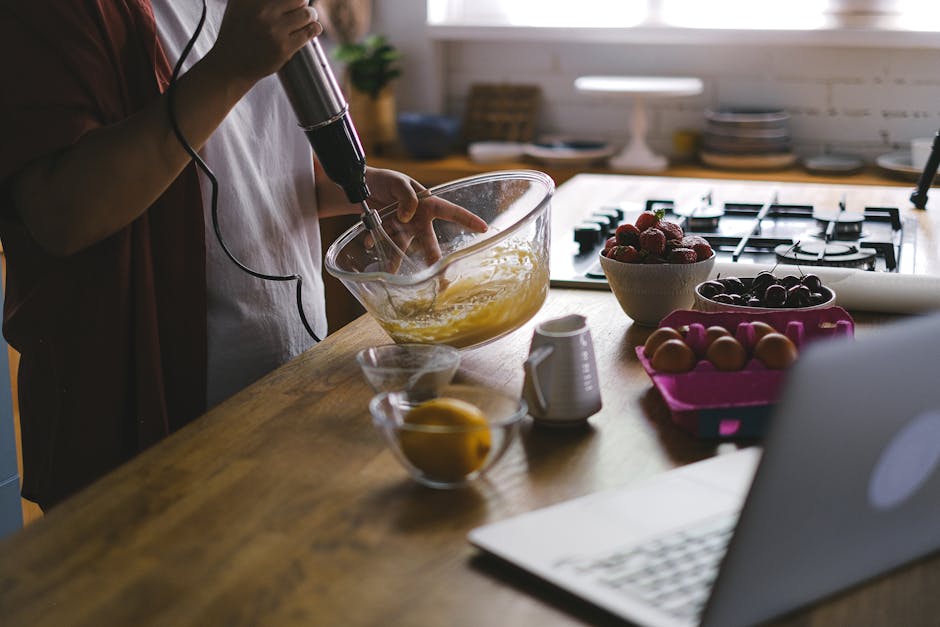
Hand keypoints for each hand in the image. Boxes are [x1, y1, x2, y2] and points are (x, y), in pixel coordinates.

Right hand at [209, 0, 321, 85]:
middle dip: (302, 3)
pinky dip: (314, 28)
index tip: (291, 4)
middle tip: (301, 8)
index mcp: (251, 0)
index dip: (291, 0)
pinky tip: (312, 28)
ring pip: (307, 14)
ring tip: (307, 17)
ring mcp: (274, 30)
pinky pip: (309, 32)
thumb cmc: (237, 32)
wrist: (231, 64)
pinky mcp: (283, 47)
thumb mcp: (239, 5)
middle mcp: (263, 12)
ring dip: (310, 15)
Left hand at [363, 168, 487, 265]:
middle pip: (428, 240)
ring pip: (403, 246)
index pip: (450, 211)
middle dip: (434, 258)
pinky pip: (383, 243)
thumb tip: (408, 216)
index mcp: (426, 203)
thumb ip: (406, 197)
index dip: (467, 219)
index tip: (483, 228)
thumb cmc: (384, 180)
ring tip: (393, 273)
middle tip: (440, 276)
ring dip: (397, 259)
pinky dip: (376, 243)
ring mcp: (401, 227)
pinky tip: (369, 242)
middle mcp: (417, 218)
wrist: (358, 186)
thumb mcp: (397, 182)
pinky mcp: (386, 232)